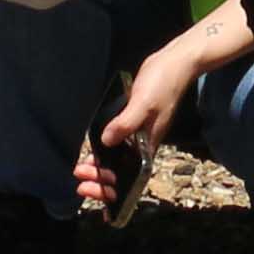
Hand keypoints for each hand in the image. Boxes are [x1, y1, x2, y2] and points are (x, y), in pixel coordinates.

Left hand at [77, 41, 201, 210]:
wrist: (174, 63)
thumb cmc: (163, 85)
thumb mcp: (144, 104)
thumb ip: (126, 124)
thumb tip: (105, 142)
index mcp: (148, 148)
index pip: (128, 179)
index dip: (109, 190)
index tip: (90, 187)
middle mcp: (142, 146)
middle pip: (120, 173)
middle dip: (99, 181)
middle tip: (79, 178)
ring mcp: (137, 135)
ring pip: (116, 160)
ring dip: (99, 167)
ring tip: (80, 169)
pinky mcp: (131, 123)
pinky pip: (115, 143)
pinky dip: (102, 151)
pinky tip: (91, 151)